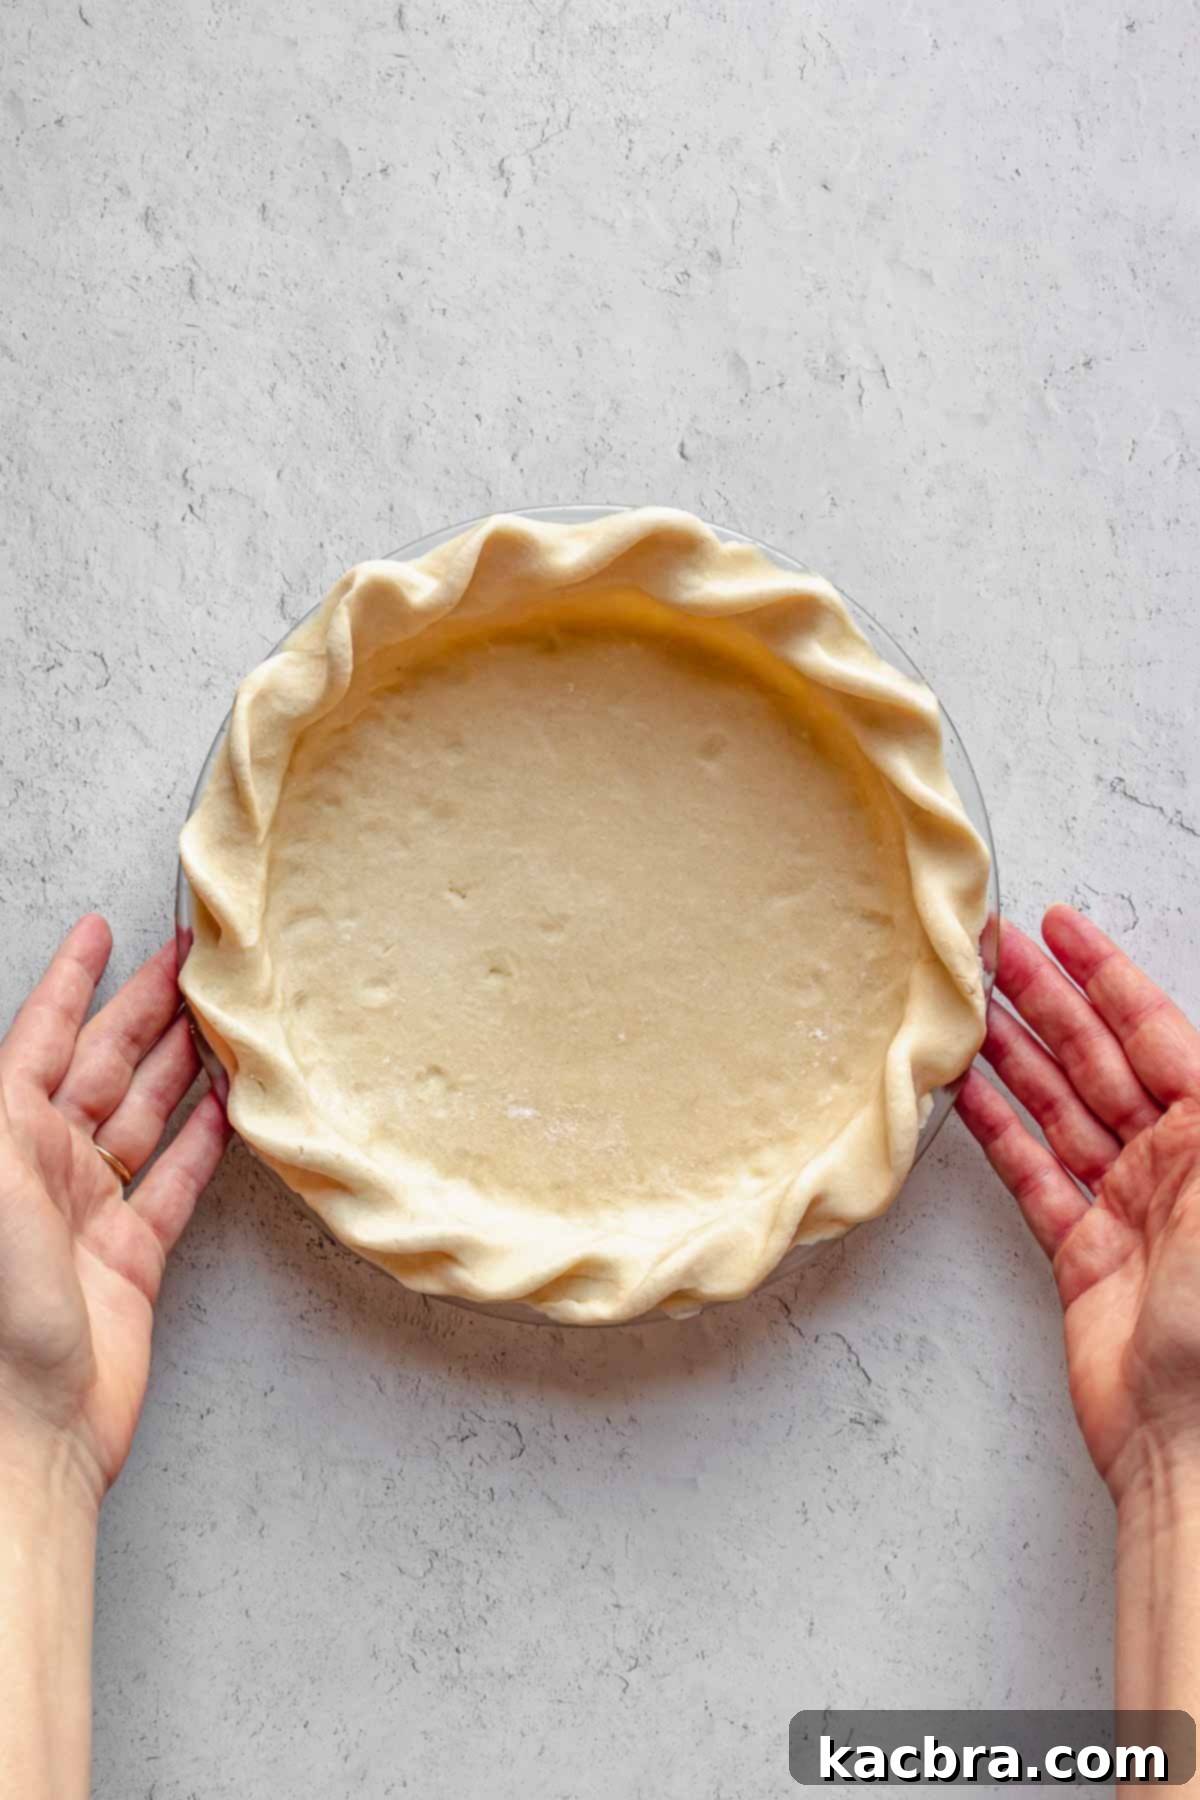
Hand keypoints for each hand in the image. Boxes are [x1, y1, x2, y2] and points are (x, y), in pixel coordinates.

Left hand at [0, 915, 229, 1505]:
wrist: (25, 1429)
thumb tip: (27, 1044)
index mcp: (0, 1137)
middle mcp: (40, 1166)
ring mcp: (86, 1210)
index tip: (102, 930)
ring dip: (185, 1065)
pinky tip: (234, 1107)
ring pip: (145, 1115)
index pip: (38, 1036)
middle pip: (102, 1065)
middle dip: (145, 1008)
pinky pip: (174, 1181)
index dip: (71, 979)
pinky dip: (206, 1141)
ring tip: (226, 1019)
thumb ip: (9, 1107)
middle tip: (194, 961)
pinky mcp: (129, 1256)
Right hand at [957, 904, 1199, 1505]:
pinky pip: (1032, 1173)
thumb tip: (1193, 1044)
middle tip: (991, 953)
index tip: (1061, 928)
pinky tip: (965, 1094)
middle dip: (1047, 1001)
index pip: (1156, 1031)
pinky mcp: (1084, 1254)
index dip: (1106, 975)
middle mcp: (1177, 1164)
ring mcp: (1129, 1207)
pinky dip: (996, 1131)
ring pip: (1059, 1109)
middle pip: (1100, 1060)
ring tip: (965, 1009)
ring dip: (1013, 1056)